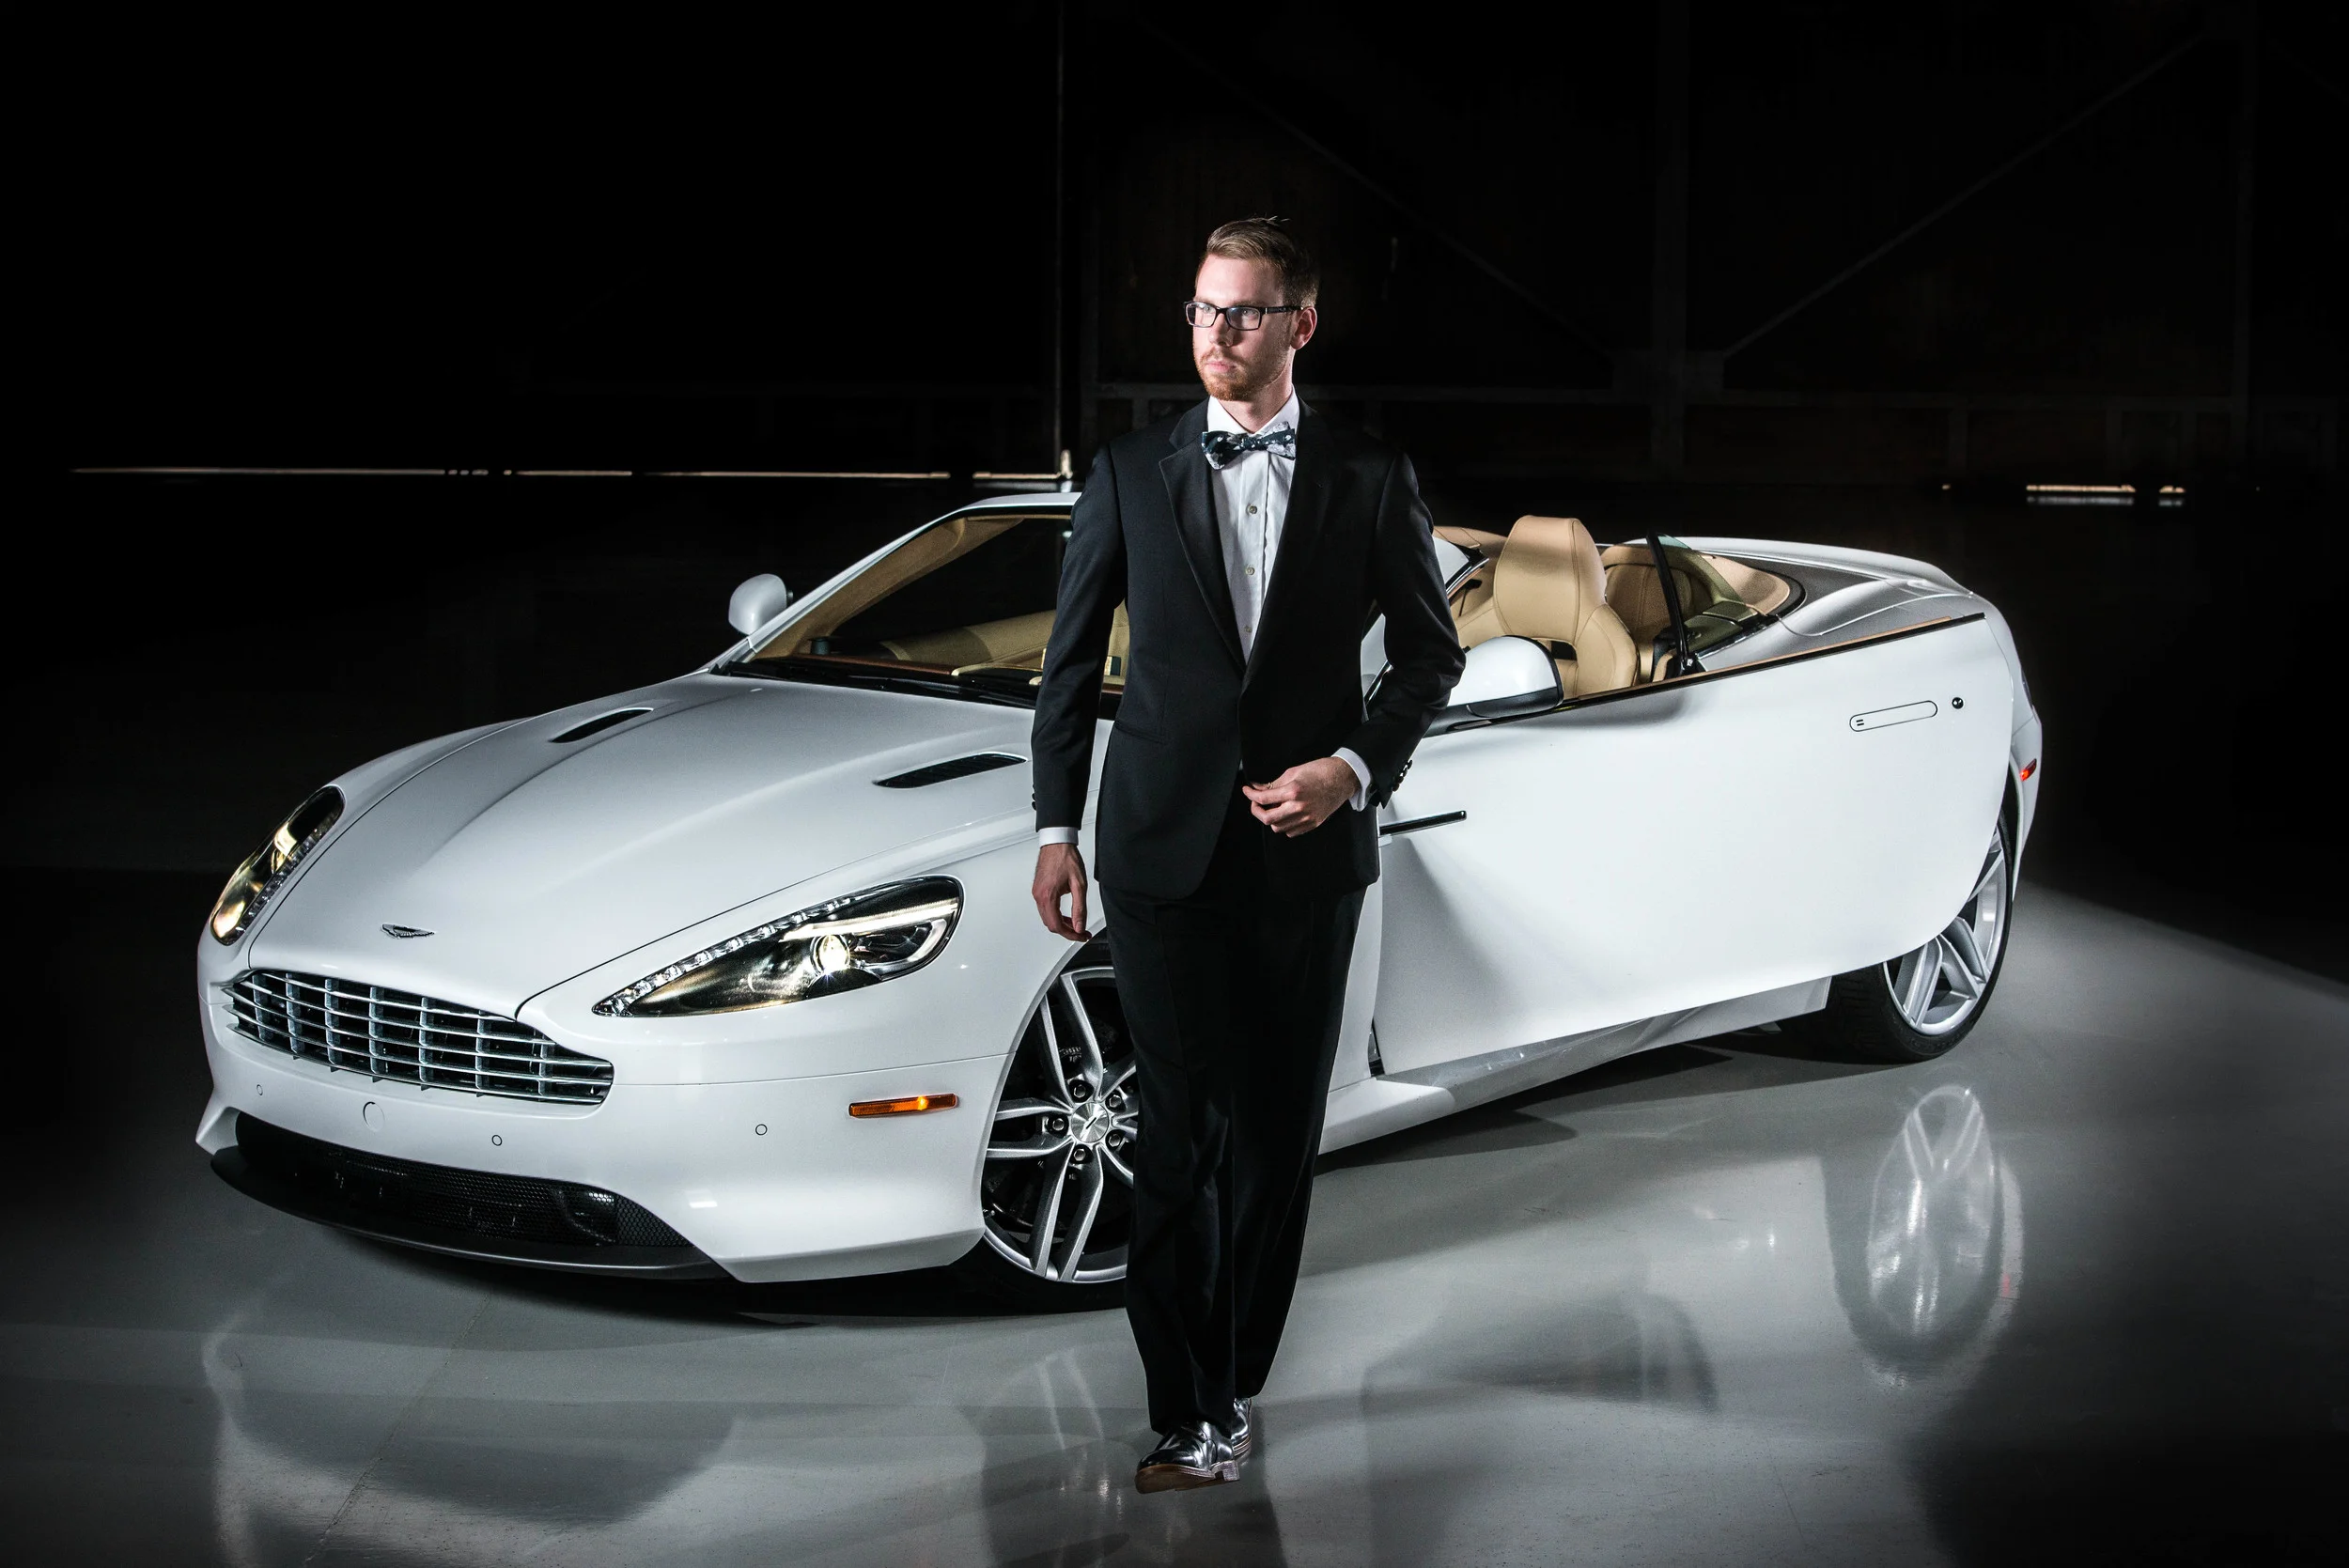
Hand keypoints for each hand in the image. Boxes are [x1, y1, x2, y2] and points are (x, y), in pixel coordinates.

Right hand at [1033, 841, 1090, 939]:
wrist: (1057, 842)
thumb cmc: (1066, 858)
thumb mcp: (1079, 885)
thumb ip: (1079, 908)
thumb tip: (1079, 926)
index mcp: (1048, 896)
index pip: (1057, 926)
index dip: (1071, 935)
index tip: (1081, 936)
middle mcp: (1039, 896)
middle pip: (1051, 925)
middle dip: (1067, 931)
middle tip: (1082, 932)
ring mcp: (1036, 893)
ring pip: (1047, 918)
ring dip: (1061, 924)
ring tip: (1076, 924)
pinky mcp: (1037, 890)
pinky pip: (1045, 909)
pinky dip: (1056, 915)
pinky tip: (1066, 914)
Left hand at [1243, 757, 1358, 837]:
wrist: (1342, 778)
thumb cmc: (1319, 771)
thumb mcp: (1293, 772)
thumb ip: (1274, 783)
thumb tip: (1257, 788)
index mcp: (1293, 791)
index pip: (1264, 798)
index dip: (1251, 795)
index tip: (1247, 791)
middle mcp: (1299, 807)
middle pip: (1268, 818)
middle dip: (1256, 811)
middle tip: (1256, 803)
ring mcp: (1307, 818)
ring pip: (1278, 827)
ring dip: (1271, 818)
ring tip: (1272, 807)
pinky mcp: (1313, 823)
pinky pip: (1291, 831)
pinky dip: (1284, 825)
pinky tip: (1285, 814)